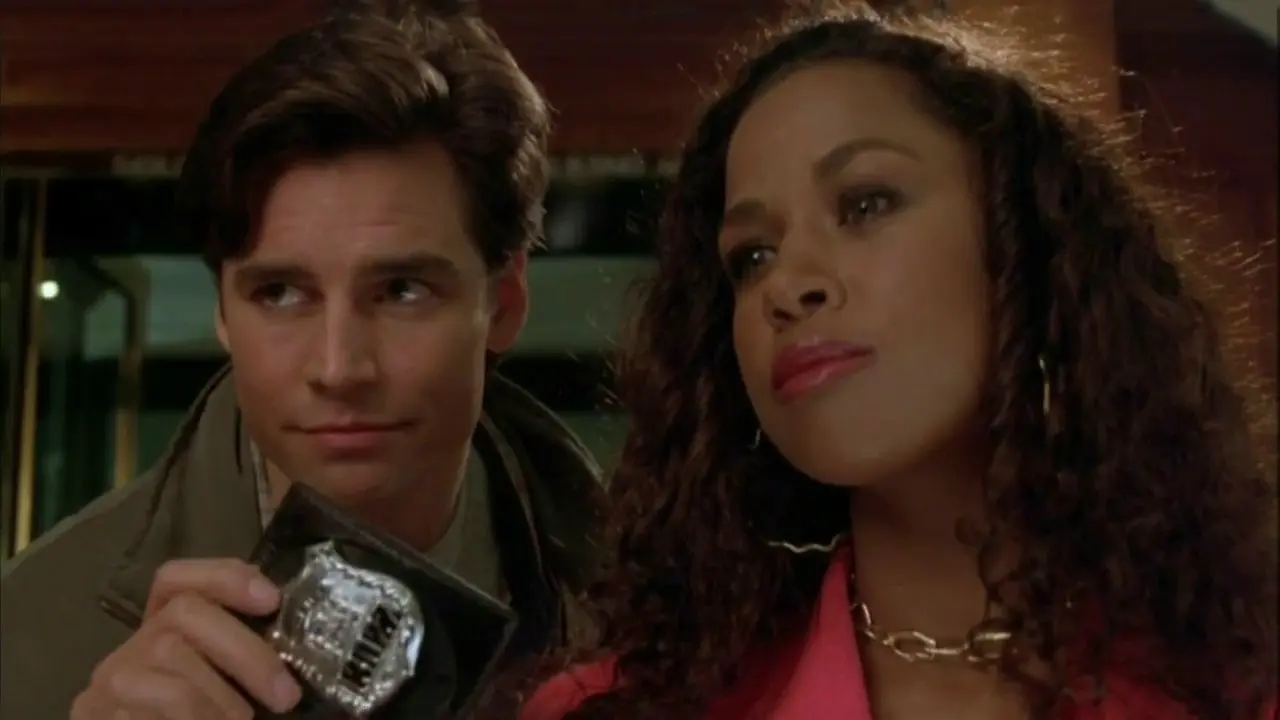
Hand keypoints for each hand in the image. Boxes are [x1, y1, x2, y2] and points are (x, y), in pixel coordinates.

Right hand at [70, 558, 301, 718]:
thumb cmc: (200, 716)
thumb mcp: (224, 688)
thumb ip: (242, 661)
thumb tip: (293, 654)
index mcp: (163, 632)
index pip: (176, 579)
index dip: (226, 577)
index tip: (272, 599)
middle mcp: (131, 647)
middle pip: (184, 614)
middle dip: (246, 652)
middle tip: (285, 695)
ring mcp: (110, 681)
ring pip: (169, 656)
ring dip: (220, 696)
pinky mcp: (94, 712)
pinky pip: (149, 703)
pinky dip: (196, 718)